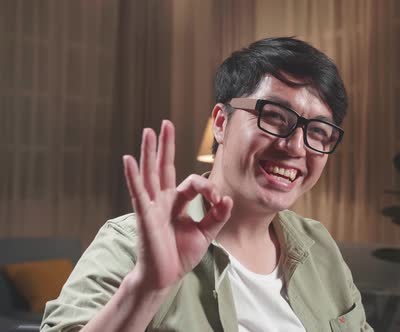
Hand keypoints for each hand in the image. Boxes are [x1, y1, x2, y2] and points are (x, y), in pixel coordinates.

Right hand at [122, 120, 231, 290]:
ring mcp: (152, 206)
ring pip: (150, 174)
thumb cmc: (180, 255)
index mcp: (176, 202)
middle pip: (163, 167)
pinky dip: (133, 176)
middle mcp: (162, 200)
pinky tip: (129, 159)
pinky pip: (138, 192)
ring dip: (149, 152)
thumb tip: (228, 199)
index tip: (218, 199)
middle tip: (164, 123)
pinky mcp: (145, 216)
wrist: (165, 277)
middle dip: (164, 145)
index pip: (191, 182)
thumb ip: (217, 216)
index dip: (208, 187)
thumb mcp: (206, 233)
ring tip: (148, 132)